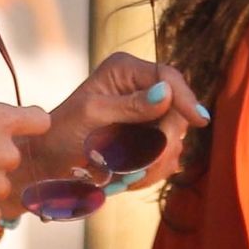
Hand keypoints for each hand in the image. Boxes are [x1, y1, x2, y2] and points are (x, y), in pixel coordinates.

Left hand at [37, 51, 208, 191]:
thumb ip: (129, 105)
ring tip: (124, 176)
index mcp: (125, 70)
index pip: (168, 77)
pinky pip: (166, 157)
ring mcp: (147, 115)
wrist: (49, 161)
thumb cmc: (60, 132)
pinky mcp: (148, 139)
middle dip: (163, 142)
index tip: (199, 121)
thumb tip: (165, 92)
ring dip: (154, 163)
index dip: (185, 99)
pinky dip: (150, 172)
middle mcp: (140, 88)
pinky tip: (127, 178)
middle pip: (177, 112)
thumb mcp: (92, 115)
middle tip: (140, 167)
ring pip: (174, 139)